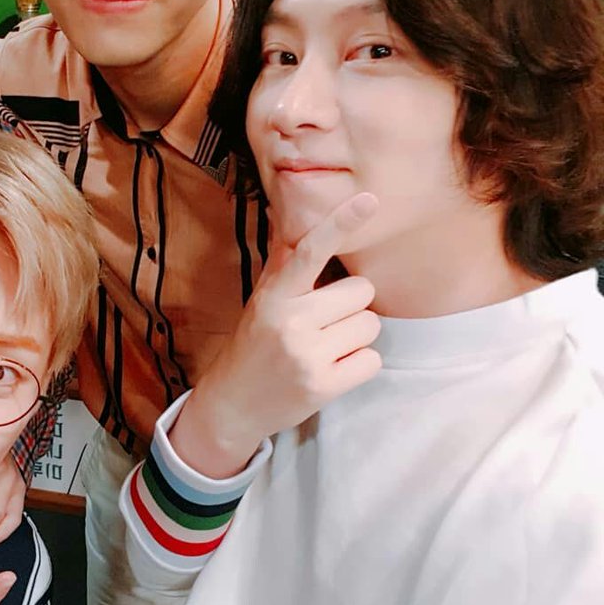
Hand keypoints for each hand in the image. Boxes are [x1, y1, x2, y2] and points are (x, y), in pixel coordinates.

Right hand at [171, 193, 382, 477]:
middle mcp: (290, 322)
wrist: (232, 404)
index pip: (311, 250)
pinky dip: (359, 365)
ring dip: (356, 335)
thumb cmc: (254, 344)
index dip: (341, 223)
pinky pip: (372, 360)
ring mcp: (307, 356)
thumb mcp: (262, 299)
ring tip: (326, 347)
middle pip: (361, 291)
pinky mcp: (324, 387)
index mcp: (275, 296)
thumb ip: (283, 261)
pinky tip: (333, 369)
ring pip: (370, 325)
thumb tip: (287, 212)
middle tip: (324, 323)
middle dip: (351, 305)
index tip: (368, 199)